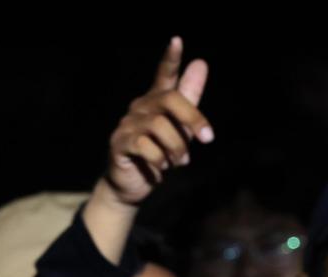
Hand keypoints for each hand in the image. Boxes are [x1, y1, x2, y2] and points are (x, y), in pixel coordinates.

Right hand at [102, 37, 212, 206]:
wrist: (134, 185)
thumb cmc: (160, 154)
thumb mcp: (182, 128)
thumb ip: (190, 99)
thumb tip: (201, 63)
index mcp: (157, 103)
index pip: (164, 75)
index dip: (171, 59)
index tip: (177, 41)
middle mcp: (140, 108)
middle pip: (170, 100)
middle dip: (193, 118)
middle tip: (208, 138)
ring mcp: (127, 124)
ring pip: (160, 126)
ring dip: (177, 148)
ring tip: (179, 161)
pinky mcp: (119, 143)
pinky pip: (146, 146)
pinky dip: (160, 160)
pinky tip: (161, 169)